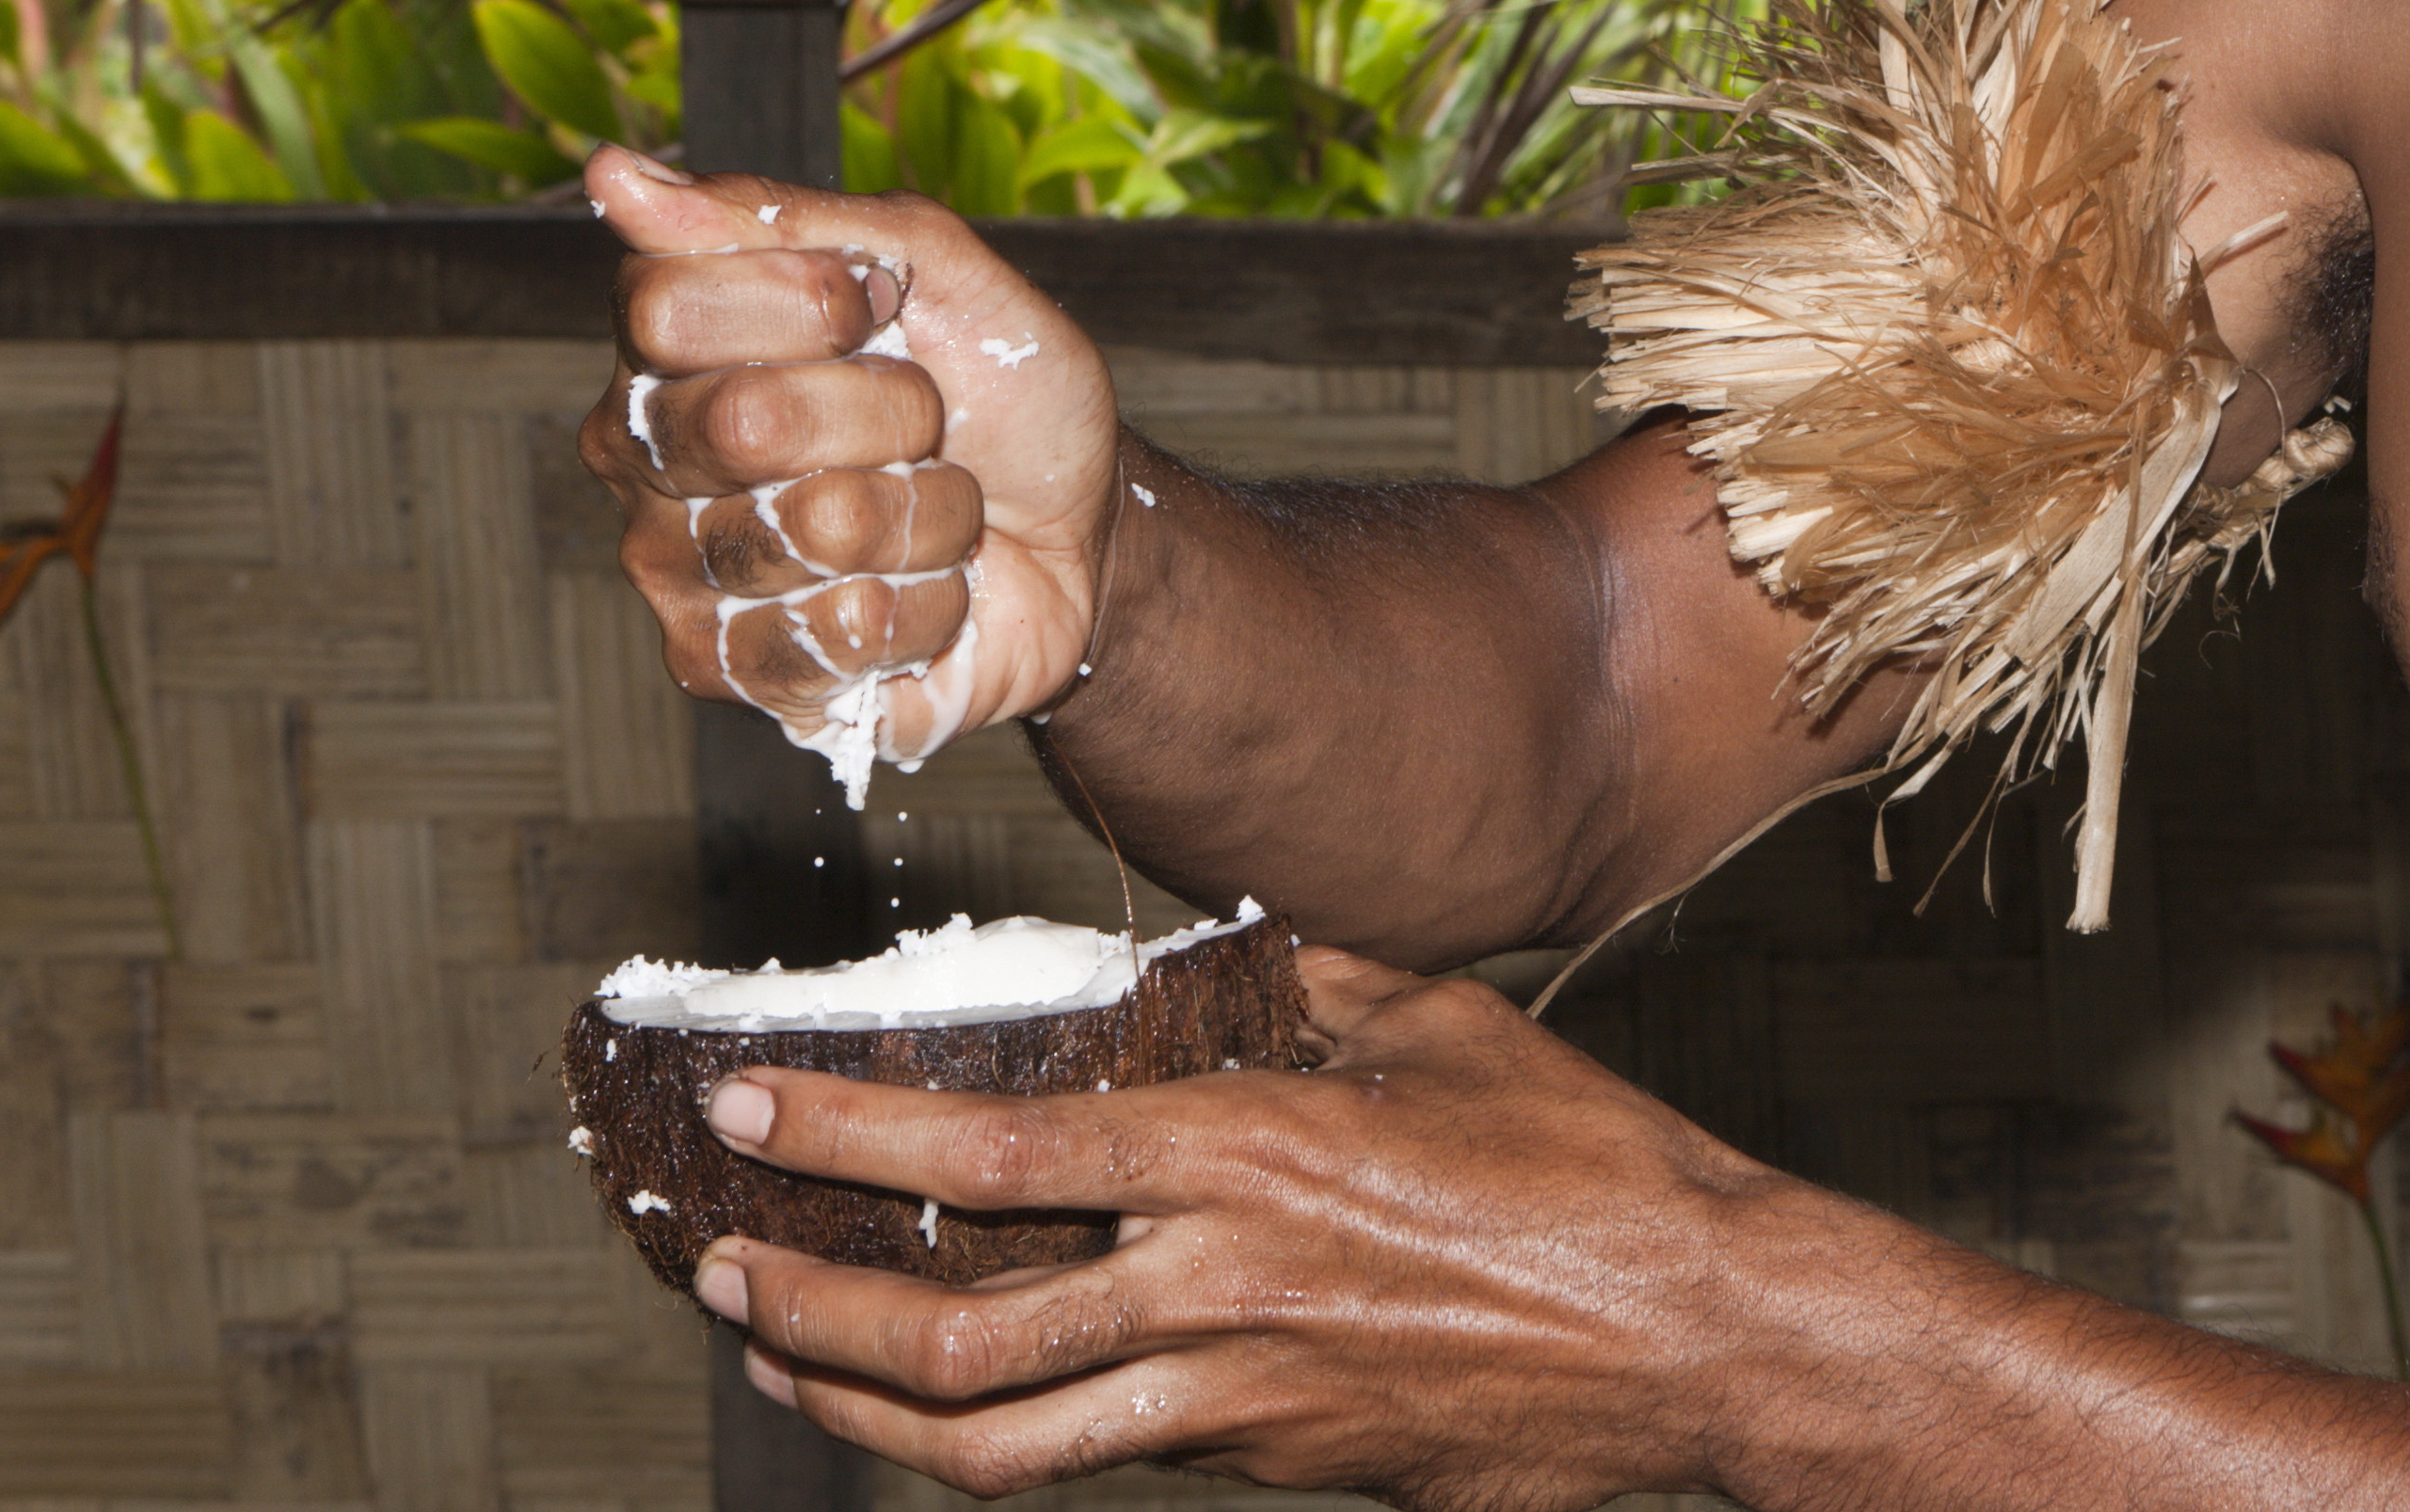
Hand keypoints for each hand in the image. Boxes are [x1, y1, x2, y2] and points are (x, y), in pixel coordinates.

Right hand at [576, 147, 1120, 772]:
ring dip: (926, 514)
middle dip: (893, 411)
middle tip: (924, 422)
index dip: (811, 302)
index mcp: (671, 344)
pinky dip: (927, 604)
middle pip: (749, 416)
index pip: (669, 303)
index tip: (882, 306)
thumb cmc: (1002, 393)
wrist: (1086, 531)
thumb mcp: (935, 266)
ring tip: (929, 508)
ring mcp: (679, 573)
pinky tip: (917, 589)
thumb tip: (613, 176)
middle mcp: (648, 458)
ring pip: (813, 531)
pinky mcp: (732, 671)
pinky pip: (842, 632)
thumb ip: (784, 218)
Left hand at [687, 949, 1791, 1507]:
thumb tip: (1219, 950)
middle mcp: (1220, 1287)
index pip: (994, 1159)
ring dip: (858, 1408)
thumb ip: (1311, 986)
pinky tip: (958, 1396)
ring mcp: (1240, 1399)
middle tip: (713, 1264)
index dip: (849, 1140)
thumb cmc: (1587, 1162)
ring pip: (993, 1444)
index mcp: (1248, 1157)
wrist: (1696, 1330)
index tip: (749, 1110)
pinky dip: (999, 1432)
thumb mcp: (1442, 1025)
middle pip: (951, 1338)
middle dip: (800, 1305)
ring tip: (781, 1360)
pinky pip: (1100, 1456)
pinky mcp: (1274, 1464)